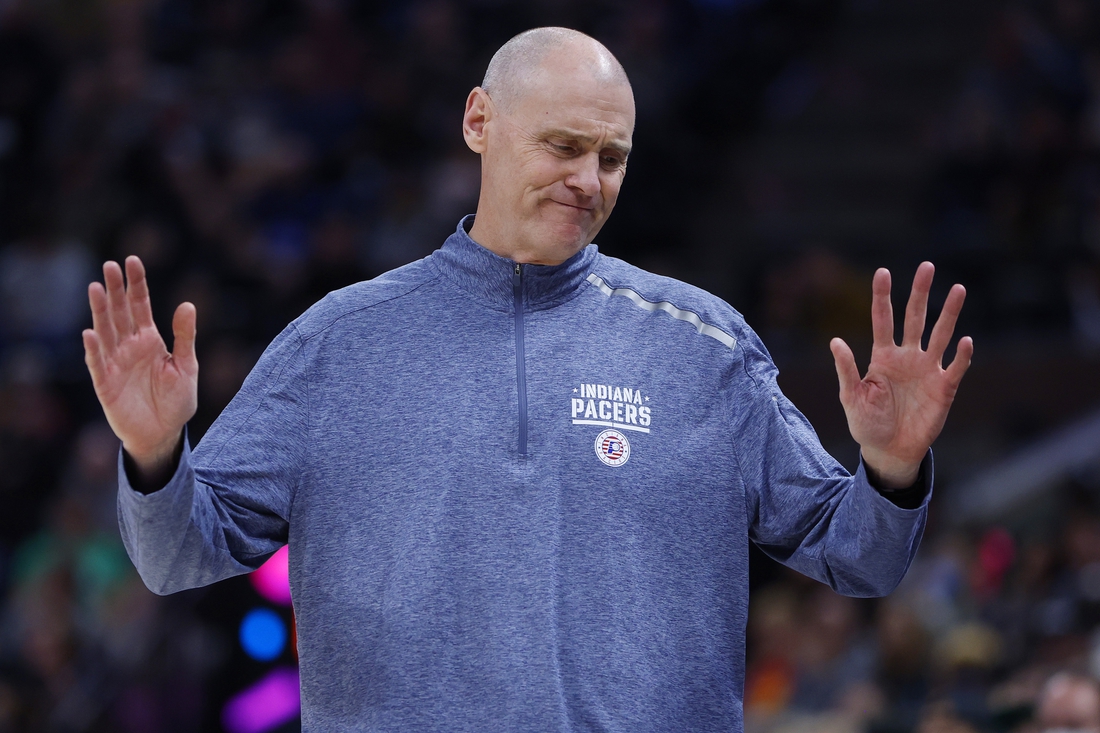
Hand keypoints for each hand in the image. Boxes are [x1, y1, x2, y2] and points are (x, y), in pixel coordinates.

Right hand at [83, 256, 197, 478]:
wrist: (164, 433)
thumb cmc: (176, 400)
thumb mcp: (187, 366)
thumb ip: (185, 337)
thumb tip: (188, 304)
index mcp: (150, 340)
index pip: (141, 306)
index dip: (137, 284)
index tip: (132, 260)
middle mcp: (129, 347)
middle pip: (120, 313)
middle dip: (115, 290)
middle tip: (110, 265)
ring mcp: (115, 363)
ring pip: (105, 332)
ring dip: (100, 311)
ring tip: (96, 288)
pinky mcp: (106, 384)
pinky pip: (98, 364)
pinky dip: (94, 350)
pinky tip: (89, 333)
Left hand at [829, 262, 972, 488]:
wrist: (889, 450)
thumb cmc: (867, 423)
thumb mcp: (851, 396)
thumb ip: (846, 369)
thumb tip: (835, 341)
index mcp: (883, 356)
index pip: (883, 319)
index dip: (882, 296)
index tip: (882, 272)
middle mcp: (907, 356)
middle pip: (915, 318)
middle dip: (920, 293)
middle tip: (927, 267)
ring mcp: (928, 370)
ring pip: (940, 335)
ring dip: (949, 313)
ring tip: (958, 289)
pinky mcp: (945, 387)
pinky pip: (955, 366)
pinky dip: (961, 355)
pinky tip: (965, 340)